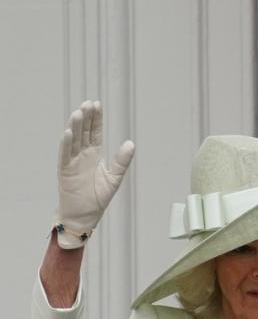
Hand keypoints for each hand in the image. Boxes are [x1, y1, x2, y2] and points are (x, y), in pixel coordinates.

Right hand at [56, 100, 134, 248]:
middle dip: (86, 118)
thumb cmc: (98, 197)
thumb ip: (122, 161)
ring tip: (79, 113)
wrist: (85, 214)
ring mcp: (72, 160)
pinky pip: (65, 154)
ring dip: (75, 126)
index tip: (97, 104)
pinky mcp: (65, 169)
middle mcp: (82, 154)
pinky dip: (67, 143)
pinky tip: (69, 131)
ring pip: (73, 139)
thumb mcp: (114, 177)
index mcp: (94, 154)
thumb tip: (131, 143)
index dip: (96, 119)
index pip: (95, 131)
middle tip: (89, 103)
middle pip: (83, 132)